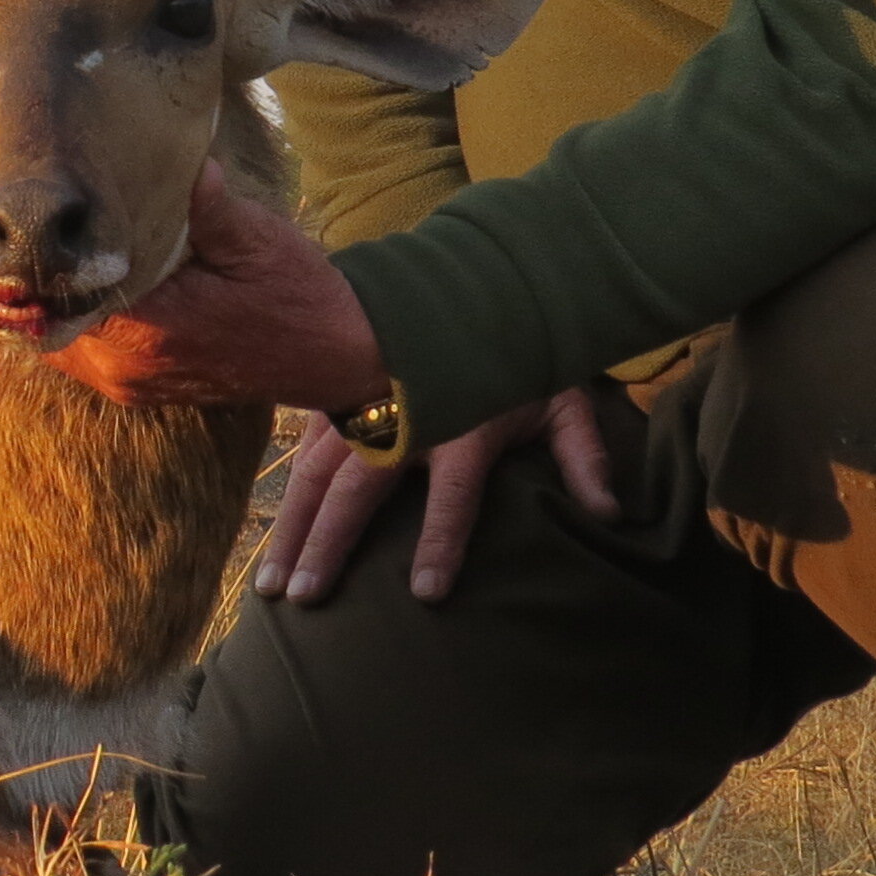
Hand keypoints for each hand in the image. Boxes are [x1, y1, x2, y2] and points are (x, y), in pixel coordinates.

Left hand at [37, 159, 389, 415]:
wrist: (334, 353)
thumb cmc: (296, 294)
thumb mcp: (255, 237)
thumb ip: (208, 205)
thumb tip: (185, 163)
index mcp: (150, 328)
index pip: (60, 294)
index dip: (44, 256)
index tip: (40, 217)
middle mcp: (127, 366)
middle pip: (47, 319)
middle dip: (45, 276)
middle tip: (42, 224)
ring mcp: (131, 384)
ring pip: (60, 340)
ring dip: (60, 299)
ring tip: (63, 249)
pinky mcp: (140, 388)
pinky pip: (84, 354)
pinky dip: (81, 320)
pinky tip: (90, 281)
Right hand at [251, 384, 617, 605]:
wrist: (475, 278)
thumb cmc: (522, 354)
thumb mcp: (565, 400)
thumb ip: (585, 456)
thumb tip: (611, 514)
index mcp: (466, 423)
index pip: (454, 495)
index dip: (441, 541)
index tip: (425, 593)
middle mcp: (407, 416)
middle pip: (359, 487)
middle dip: (328, 543)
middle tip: (302, 596)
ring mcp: (363, 403)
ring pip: (318, 473)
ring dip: (292, 528)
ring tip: (269, 584)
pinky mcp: (339, 397)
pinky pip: (306, 450)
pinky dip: (285, 495)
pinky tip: (263, 537)